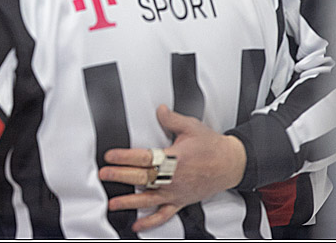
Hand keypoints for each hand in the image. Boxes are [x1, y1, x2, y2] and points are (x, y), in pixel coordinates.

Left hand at [98, 105, 246, 232]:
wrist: (231, 164)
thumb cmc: (212, 146)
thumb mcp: (192, 127)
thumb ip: (172, 119)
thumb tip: (159, 110)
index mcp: (174, 159)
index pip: (144, 158)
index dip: (124, 157)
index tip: (109, 156)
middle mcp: (173, 178)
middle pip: (142, 178)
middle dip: (121, 177)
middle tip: (104, 175)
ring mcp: (176, 192)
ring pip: (149, 200)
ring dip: (129, 202)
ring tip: (113, 203)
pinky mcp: (180, 202)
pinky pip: (164, 215)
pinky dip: (150, 222)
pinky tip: (137, 225)